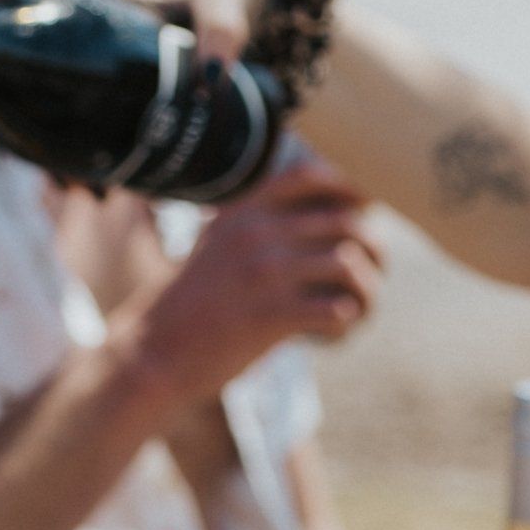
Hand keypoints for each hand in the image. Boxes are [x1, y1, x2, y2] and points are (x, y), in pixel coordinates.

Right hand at [132, 161, 381, 399]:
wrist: (154, 352)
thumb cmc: (193, 304)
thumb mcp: (217, 244)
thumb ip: (258, 224)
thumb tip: (317, 216)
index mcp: (245, 209)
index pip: (313, 177)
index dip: (350, 191)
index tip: (364, 213)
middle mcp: (257, 232)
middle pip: (346, 221)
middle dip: (374, 248)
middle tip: (375, 272)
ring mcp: (265, 273)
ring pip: (349, 264)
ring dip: (368, 290)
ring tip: (362, 309)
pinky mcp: (270, 317)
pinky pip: (336, 311)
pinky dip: (348, 323)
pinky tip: (336, 335)